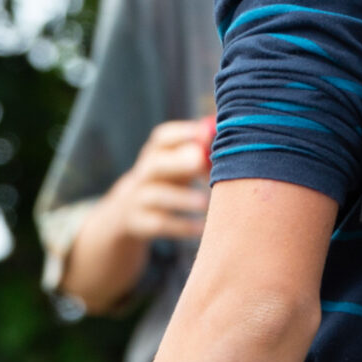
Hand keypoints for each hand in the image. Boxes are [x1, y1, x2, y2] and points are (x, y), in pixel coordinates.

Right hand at [106, 118, 212, 241]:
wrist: (128, 211)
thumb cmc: (167, 179)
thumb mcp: (176, 164)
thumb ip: (199, 153)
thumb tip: (232, 145)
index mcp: (154, 153)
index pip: (162, 138)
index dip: (182, 133)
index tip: (205, 133)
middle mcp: (144, 173)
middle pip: (156, 164)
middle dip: (178, 162)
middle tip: (200, 162)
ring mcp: (139, 198)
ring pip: (158, 195)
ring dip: (183, 198)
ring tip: (205, 203)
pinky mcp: (140, 222)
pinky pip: (160, 224)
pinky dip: (182, 226)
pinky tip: (202, 229)